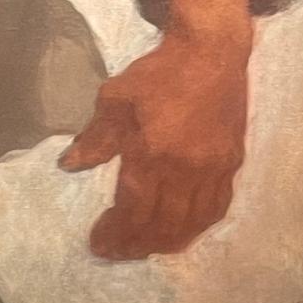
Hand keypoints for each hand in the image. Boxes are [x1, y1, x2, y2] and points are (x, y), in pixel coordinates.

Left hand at [60, 0, 253, 259]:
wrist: (210, 51)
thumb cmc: (158, 72)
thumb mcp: (115, 99)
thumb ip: (95, 138)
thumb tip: (70, 165)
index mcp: (153, 153)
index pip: (133, 210)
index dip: (115, 233)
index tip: (98, 244)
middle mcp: (186, 169)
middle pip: (162, 226)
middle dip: (136, 245)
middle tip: (117, 251)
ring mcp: (214, 169)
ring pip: (192, 224)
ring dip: (166, 242)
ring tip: (145, 246)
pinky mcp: (232, 163)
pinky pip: (216, 208)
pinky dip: (197, 226)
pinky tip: (182, 228)